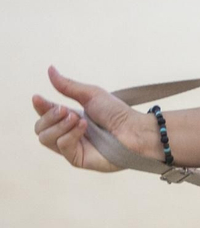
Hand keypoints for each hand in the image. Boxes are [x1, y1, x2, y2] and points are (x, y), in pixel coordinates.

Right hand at [31, 66, 152, 171]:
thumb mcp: (91, 95)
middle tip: (66, 110)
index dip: (40, 106)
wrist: (134, 130)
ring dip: (60, 126)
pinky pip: (62, 147)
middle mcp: (67, 133)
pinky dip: (70, 135)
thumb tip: (50, 69)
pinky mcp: (77, 159)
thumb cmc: (117, 113)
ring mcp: (71, 147)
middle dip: (49, 117)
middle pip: (39, 128)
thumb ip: (68, 86)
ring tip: (79, 119)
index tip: (38, 97)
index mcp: (69, 117)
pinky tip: (84, 128)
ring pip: (45, 139)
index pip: (45, 114)